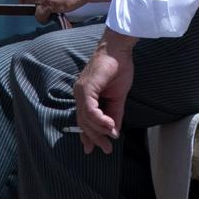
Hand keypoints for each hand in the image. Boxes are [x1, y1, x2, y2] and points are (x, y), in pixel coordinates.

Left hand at [13, 0, 107, 23]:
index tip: (28, 0)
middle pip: (22, 0)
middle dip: (31, 4)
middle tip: (43, 3)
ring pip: (30, 8)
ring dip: (40, 10)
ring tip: (53, 5)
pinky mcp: (46, 3)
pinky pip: (39, 16)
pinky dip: (45, 17)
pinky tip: (55, 11)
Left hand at [73, 36, 135, 154]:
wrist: (119, 49)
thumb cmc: (118, 68)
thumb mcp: (118, 97)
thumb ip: (114, 114)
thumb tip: (114, 132)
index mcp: (85, 96)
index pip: (84, 120)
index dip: (88, 135)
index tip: (94, 148)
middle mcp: (79, 93)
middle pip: (83, 122)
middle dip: (95, 138)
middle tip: (106, 149)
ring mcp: (81, 90)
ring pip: (86, 117)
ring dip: (99, 130)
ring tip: (111, 137)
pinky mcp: (87, 87)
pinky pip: (90, 108)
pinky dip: (100, 119)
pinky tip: (110, 125)